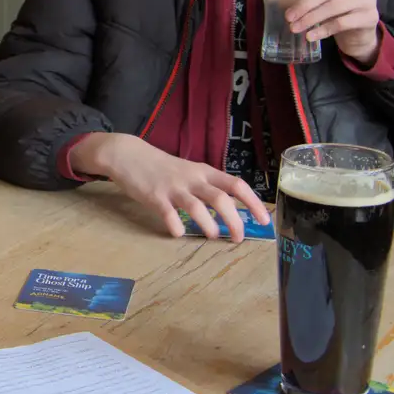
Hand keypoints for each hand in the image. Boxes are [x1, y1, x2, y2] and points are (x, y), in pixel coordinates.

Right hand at [71, 133, 268, 241]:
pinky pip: (168, 215)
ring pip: (198, 207)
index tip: (265, 220)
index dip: (253, 203)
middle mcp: (192, 179)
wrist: (128, 155)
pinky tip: (178, 232)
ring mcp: (173, 188)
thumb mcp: (189, 171)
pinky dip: (176, 227)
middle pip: (221, 199)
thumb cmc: (162, 167)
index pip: (236, 185)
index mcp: (204, 172)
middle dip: (235, 221)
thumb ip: (206, 187)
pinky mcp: (154, 197)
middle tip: (238, 238)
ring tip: (213, 237)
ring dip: (209, 226)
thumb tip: (229, 212)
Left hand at [289, 0, 380, 65]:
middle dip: (306, 3)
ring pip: (336, 7)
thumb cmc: (333, 7)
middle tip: (288, 16)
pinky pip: (343, 22)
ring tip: (294, 27)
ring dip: (312, 18)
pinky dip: (324, 30)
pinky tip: (310, 36)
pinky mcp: (370, 17)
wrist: (357, 30)